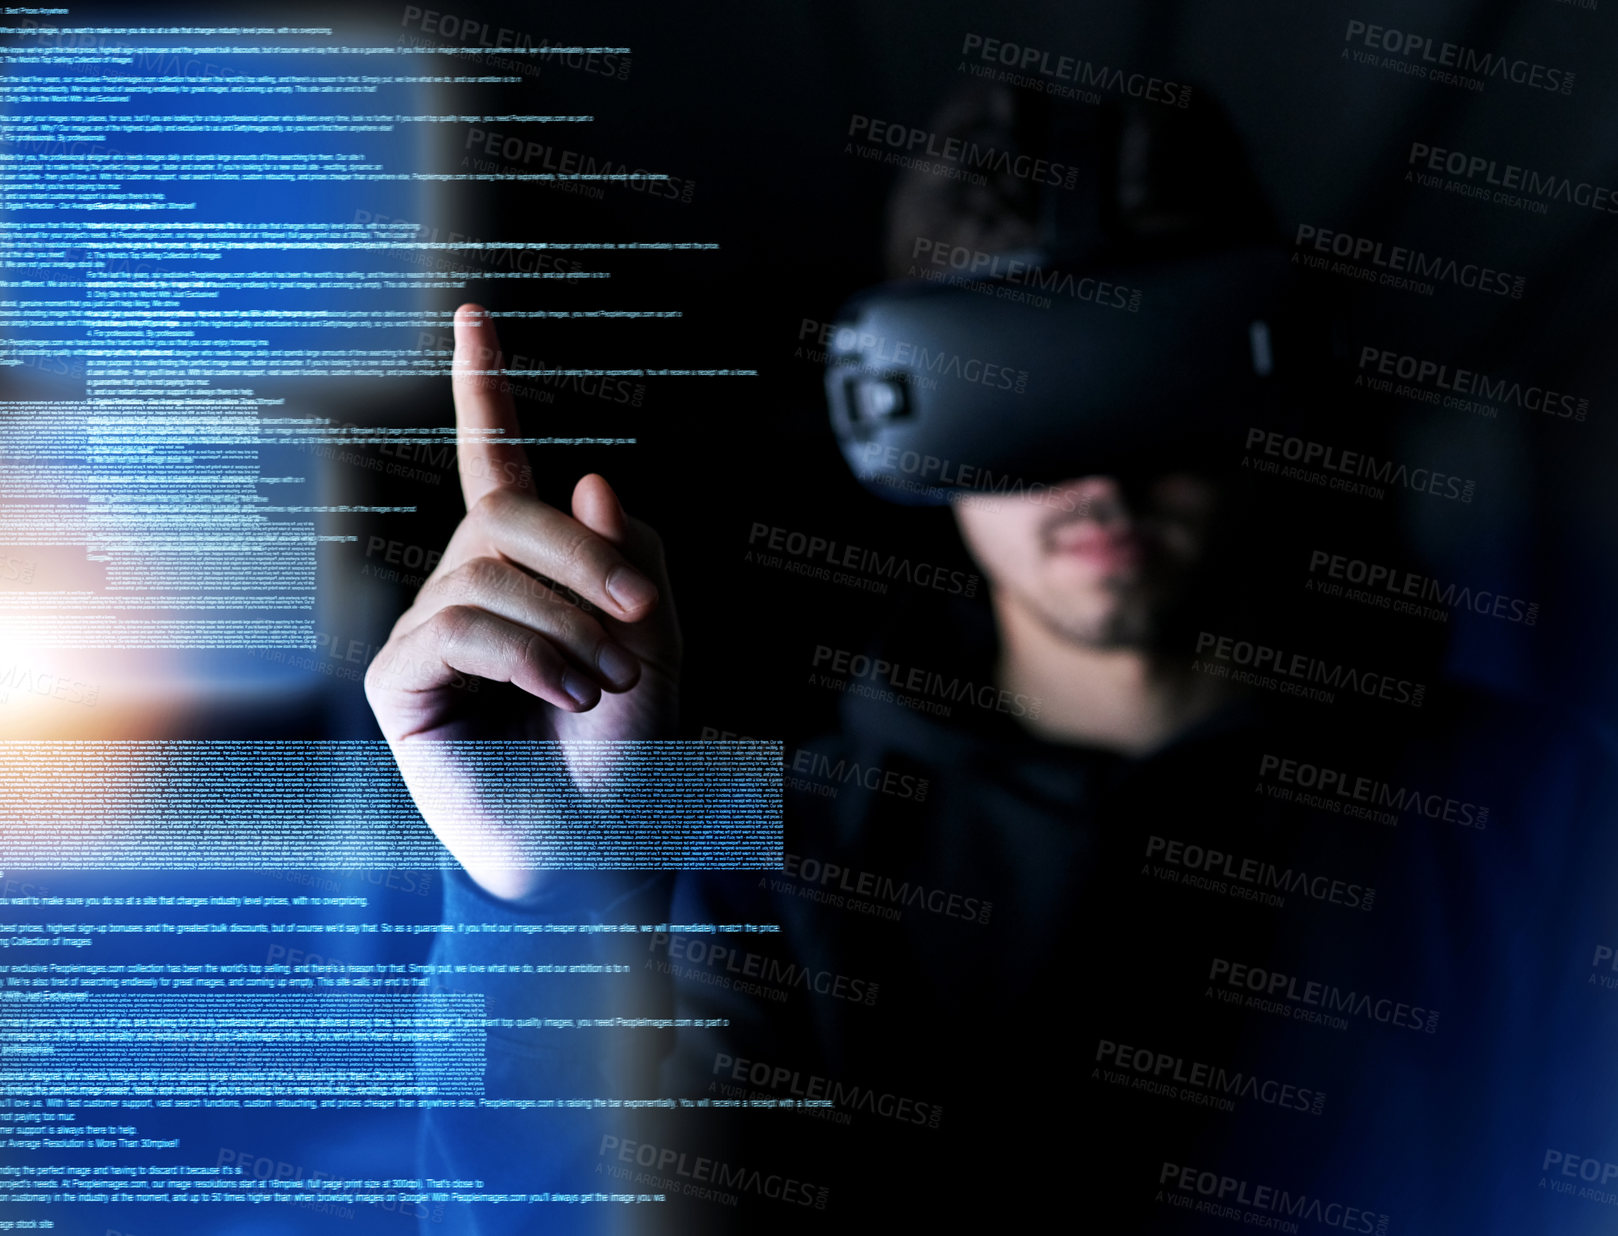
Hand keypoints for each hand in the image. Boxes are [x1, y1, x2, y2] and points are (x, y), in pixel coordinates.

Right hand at [365, 304, 681, 899]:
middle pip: (504, 511)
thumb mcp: (661, 646)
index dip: (484, 392)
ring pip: (488, 571)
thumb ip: (634, 559)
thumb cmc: (633, 759)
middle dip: (581, 554)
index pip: (495, 463)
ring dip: (568, 624)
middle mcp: (469, 589)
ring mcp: (430, 635)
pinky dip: (527, 653)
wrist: (601, 855)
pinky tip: (565, 696)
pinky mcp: (402, 686)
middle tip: (638, 621)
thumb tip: (592, 477)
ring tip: (608, 686)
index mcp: (530, 572)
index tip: (477, 315)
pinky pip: (456, 626)